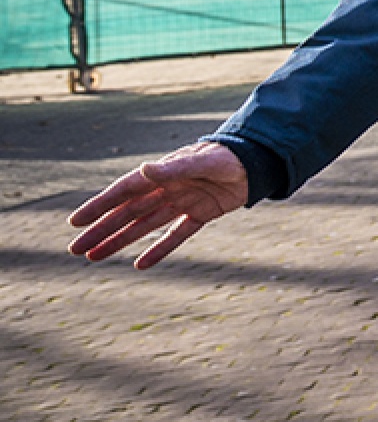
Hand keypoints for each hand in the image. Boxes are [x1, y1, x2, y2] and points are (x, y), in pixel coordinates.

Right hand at [67, 141, 248, 268]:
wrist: (258, 162)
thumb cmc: (227, 156)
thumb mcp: (202, 161)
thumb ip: (174, 168)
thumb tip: (144, 170)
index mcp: (162, 174)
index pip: (123, 192)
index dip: (100, 206)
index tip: (76, 222)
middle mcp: (167, 189)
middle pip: (128, 213)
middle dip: (102, 231)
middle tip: (76, 249)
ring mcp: (183, 202)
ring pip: (145, 226)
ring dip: (120, 241)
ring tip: (95, 256)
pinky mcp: (201, 214)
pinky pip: (176, 235)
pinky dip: (159, 250)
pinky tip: (140, 264)